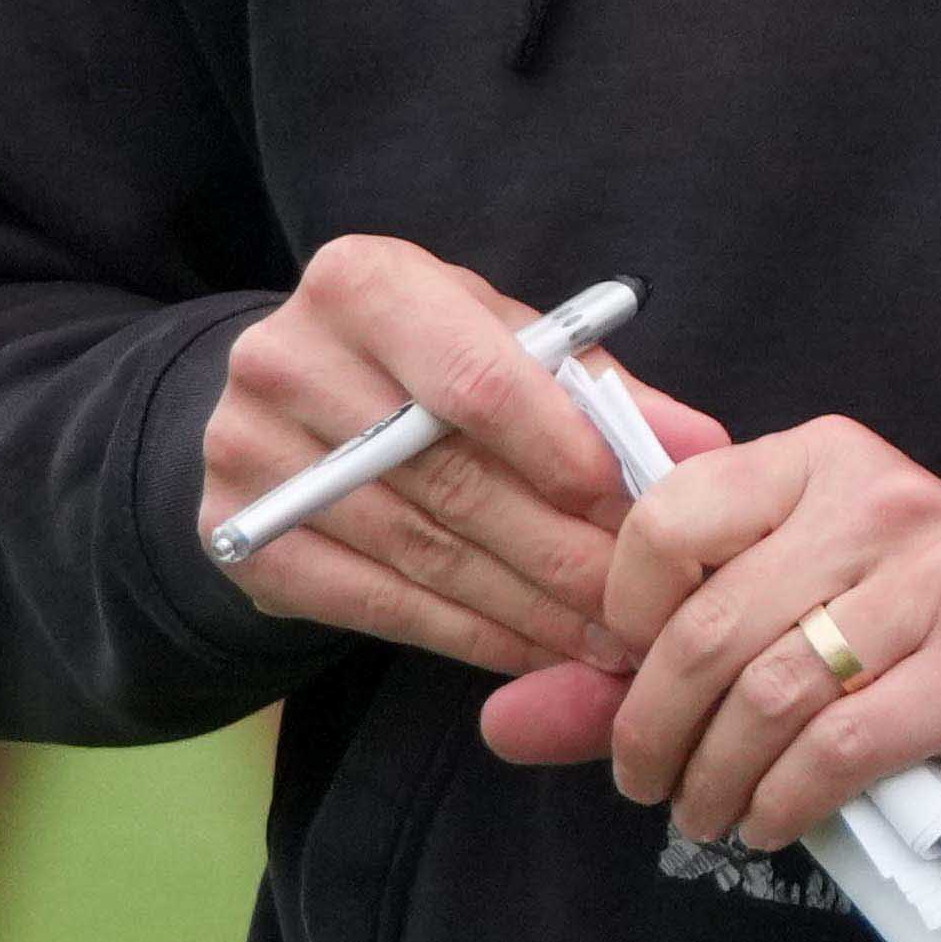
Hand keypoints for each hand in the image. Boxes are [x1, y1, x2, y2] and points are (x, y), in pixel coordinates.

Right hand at [199, 239, 711, 681]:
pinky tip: (535, 655)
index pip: (477, 380)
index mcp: (363, 286)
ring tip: (610, 641)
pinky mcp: (238, 538)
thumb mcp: (508, 339)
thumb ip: (601, 387)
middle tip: (644, 603)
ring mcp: (248, 454)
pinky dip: (466, 637)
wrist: (291, 398)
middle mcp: (286, 362)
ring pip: (419, 551)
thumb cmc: (429, 357)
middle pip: (451, 478)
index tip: (636, 509)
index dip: (563, 451)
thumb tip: (702, 445)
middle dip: (563, 551)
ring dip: (528, 608)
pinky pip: (372, 603)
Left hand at [487, 411, 940, 848]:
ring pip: (771, 695)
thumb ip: (638, 663)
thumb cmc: (898, 631)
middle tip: (645, 783)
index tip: (628, 674)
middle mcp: (884, 500)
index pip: (670, 517)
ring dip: (715, 781)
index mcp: (819, 458)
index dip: (624, 614)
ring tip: (706, 813)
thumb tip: (504, 722)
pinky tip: (771, 820)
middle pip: (711, 627)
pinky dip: (784, 803)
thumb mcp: (775, 611)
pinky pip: (843, 747)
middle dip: (652, 729)